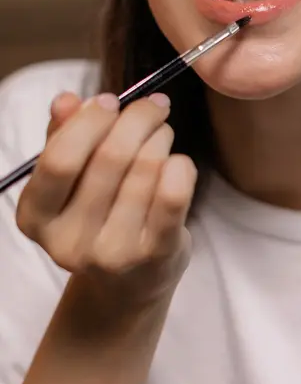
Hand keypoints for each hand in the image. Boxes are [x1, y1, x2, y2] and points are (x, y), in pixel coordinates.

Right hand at [16, 90, 196, 309]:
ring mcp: (113, 254)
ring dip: (160, 139)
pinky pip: (173, 197)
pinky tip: (179, 162)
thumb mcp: (71, 182)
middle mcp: (67, 243)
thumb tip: (67, 100)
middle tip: (153, 106)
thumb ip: (64, 137)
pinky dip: (181, 167)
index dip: (90, 121)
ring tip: (163, 134)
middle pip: (110, 158)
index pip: (60, 159)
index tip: (111, 100)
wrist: (128, 283)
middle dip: (137, 119)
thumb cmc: (99, 215)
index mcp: (36, 217)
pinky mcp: (155, 256)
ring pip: (146, 170)